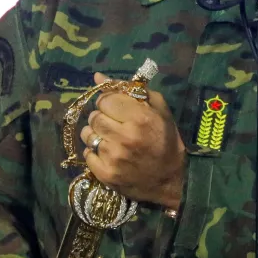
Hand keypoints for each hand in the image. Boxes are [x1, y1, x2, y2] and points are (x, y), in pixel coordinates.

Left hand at [80, 72, 185, 209]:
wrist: (170, 179)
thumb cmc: (167, 140)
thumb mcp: (158, 109)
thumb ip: (130, 90)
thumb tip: (98, 77)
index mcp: (140, 118)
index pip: (105, 100)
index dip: (109, 102)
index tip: (116, 108)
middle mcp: (124, 136)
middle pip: (94, 117)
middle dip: (102, 117)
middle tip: (114, 124)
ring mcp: (113, 157)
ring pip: (87, 135)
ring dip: (96, 134)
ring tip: (110, 139)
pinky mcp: (105, 174)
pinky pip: (87, 155)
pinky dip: (95, 152)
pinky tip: (108, 154)